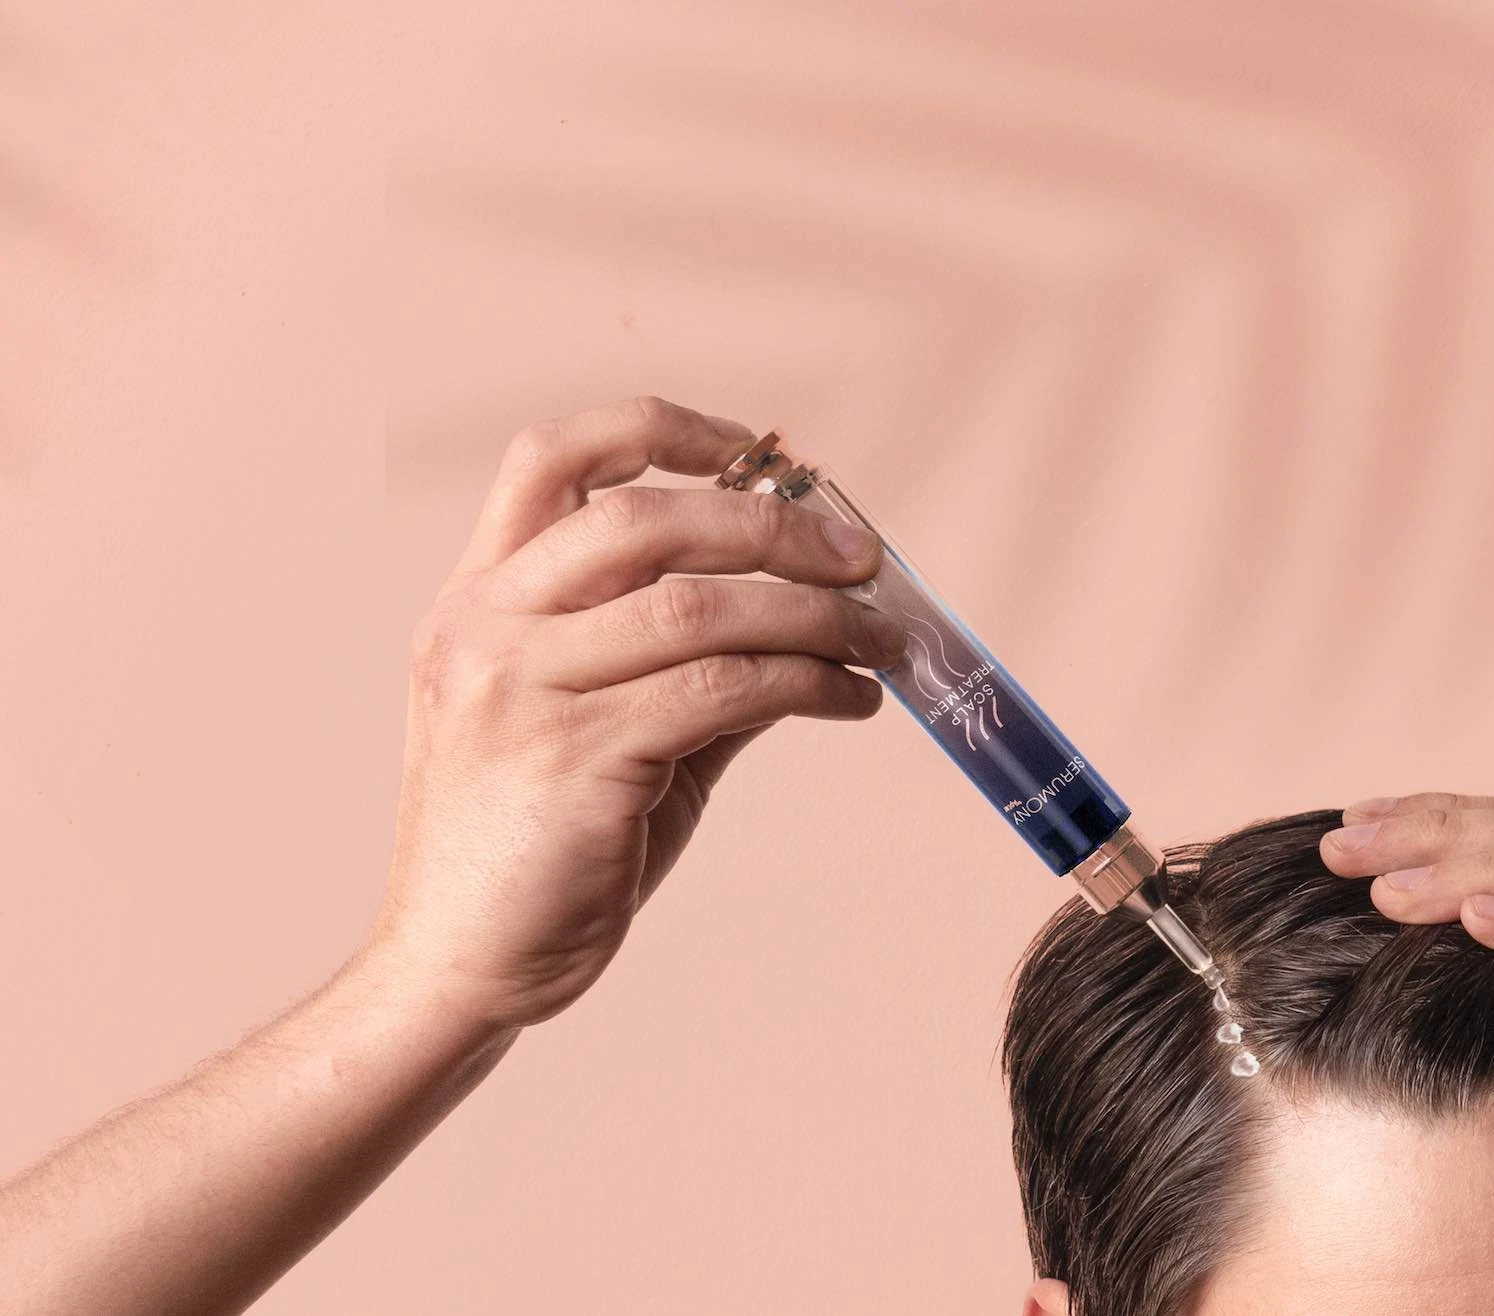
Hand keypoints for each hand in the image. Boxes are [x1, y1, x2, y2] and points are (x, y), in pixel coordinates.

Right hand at [374, 397, 906, 1028]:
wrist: (456, 969)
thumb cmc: (537, 848)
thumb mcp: (601, 727)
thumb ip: (686, 661)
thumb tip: (809, 616)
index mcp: (477, 599)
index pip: (552, 458)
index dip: (663, 431)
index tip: (762, 453)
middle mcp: (486, 628)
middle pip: (644, 517)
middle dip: (774, 526)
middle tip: (861, 557)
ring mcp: (522, 691)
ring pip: (698, 605)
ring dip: (815, 613)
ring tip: (881, 640)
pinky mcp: (574, 761)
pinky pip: (722, 691)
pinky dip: (808, 682)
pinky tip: (850, 699)